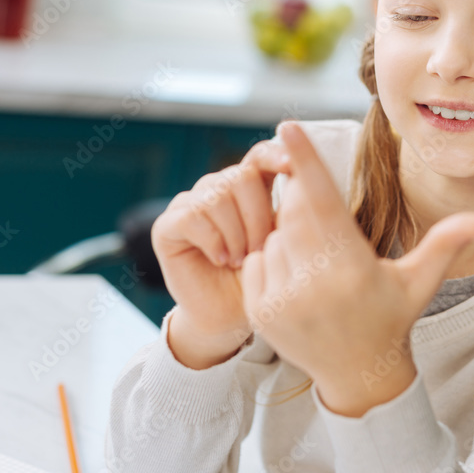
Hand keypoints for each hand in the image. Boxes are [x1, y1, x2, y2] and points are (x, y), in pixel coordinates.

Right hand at [151, 139, 289, 342]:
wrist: (230, 317)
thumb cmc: (261, 278)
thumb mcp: (281, 242)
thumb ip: (289, 208)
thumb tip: (306, 174)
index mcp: (248, 187)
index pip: (259, 156)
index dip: (274, 155)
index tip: (292, 165)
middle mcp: (217, 188)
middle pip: (241, 177)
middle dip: (257, 217)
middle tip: (260, 251)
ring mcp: (189, 204)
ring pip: (217, 196)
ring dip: (235, 234)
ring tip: (240, 260)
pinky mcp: (167, 225)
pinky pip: (192, 216)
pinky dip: (213, 240)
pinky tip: (221, 259)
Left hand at [239, 122, 473, 413]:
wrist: (358, 375)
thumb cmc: (391, 317)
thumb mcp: (421, 280)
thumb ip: (447, 243)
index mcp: (353, 268)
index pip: (324, 201)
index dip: (306, 160)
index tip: (287, 125)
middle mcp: (314, 284)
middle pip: (294, 213)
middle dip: (305, 206)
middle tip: (327, 226)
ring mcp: (283, 299)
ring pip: (274, 237)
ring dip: (290, 238)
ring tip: (318, 266)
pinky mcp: (260, 311)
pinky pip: (257, 261)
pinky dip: (273, 261)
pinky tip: (298, 282)